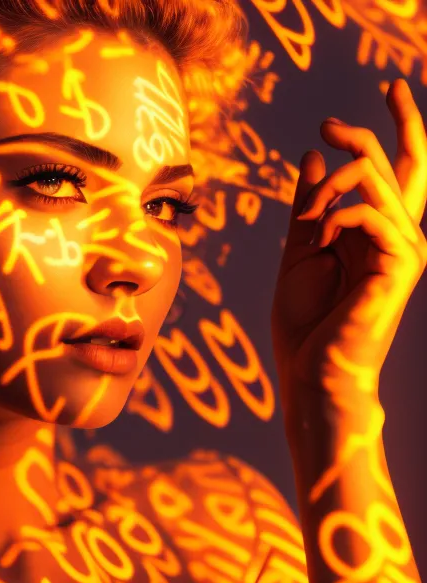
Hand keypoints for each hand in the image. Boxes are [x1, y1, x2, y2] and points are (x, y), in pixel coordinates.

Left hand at [271, 79, 426, 404]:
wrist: (312, 370)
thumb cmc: (306, 321)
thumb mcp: (302, 250)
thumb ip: (310, 206)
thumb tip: (312, 157)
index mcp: (377, 231)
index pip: (398, 168)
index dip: (401, 124)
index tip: (391, 87)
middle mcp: (398, 235)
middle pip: (406, 163)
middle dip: (373, 130)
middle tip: (328, 124)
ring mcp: (403, 250)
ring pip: (380, 180)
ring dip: (332, 185)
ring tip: (310, 215)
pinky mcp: (399, 265)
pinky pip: (372, 213)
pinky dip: (336, 215)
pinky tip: (321, 239)